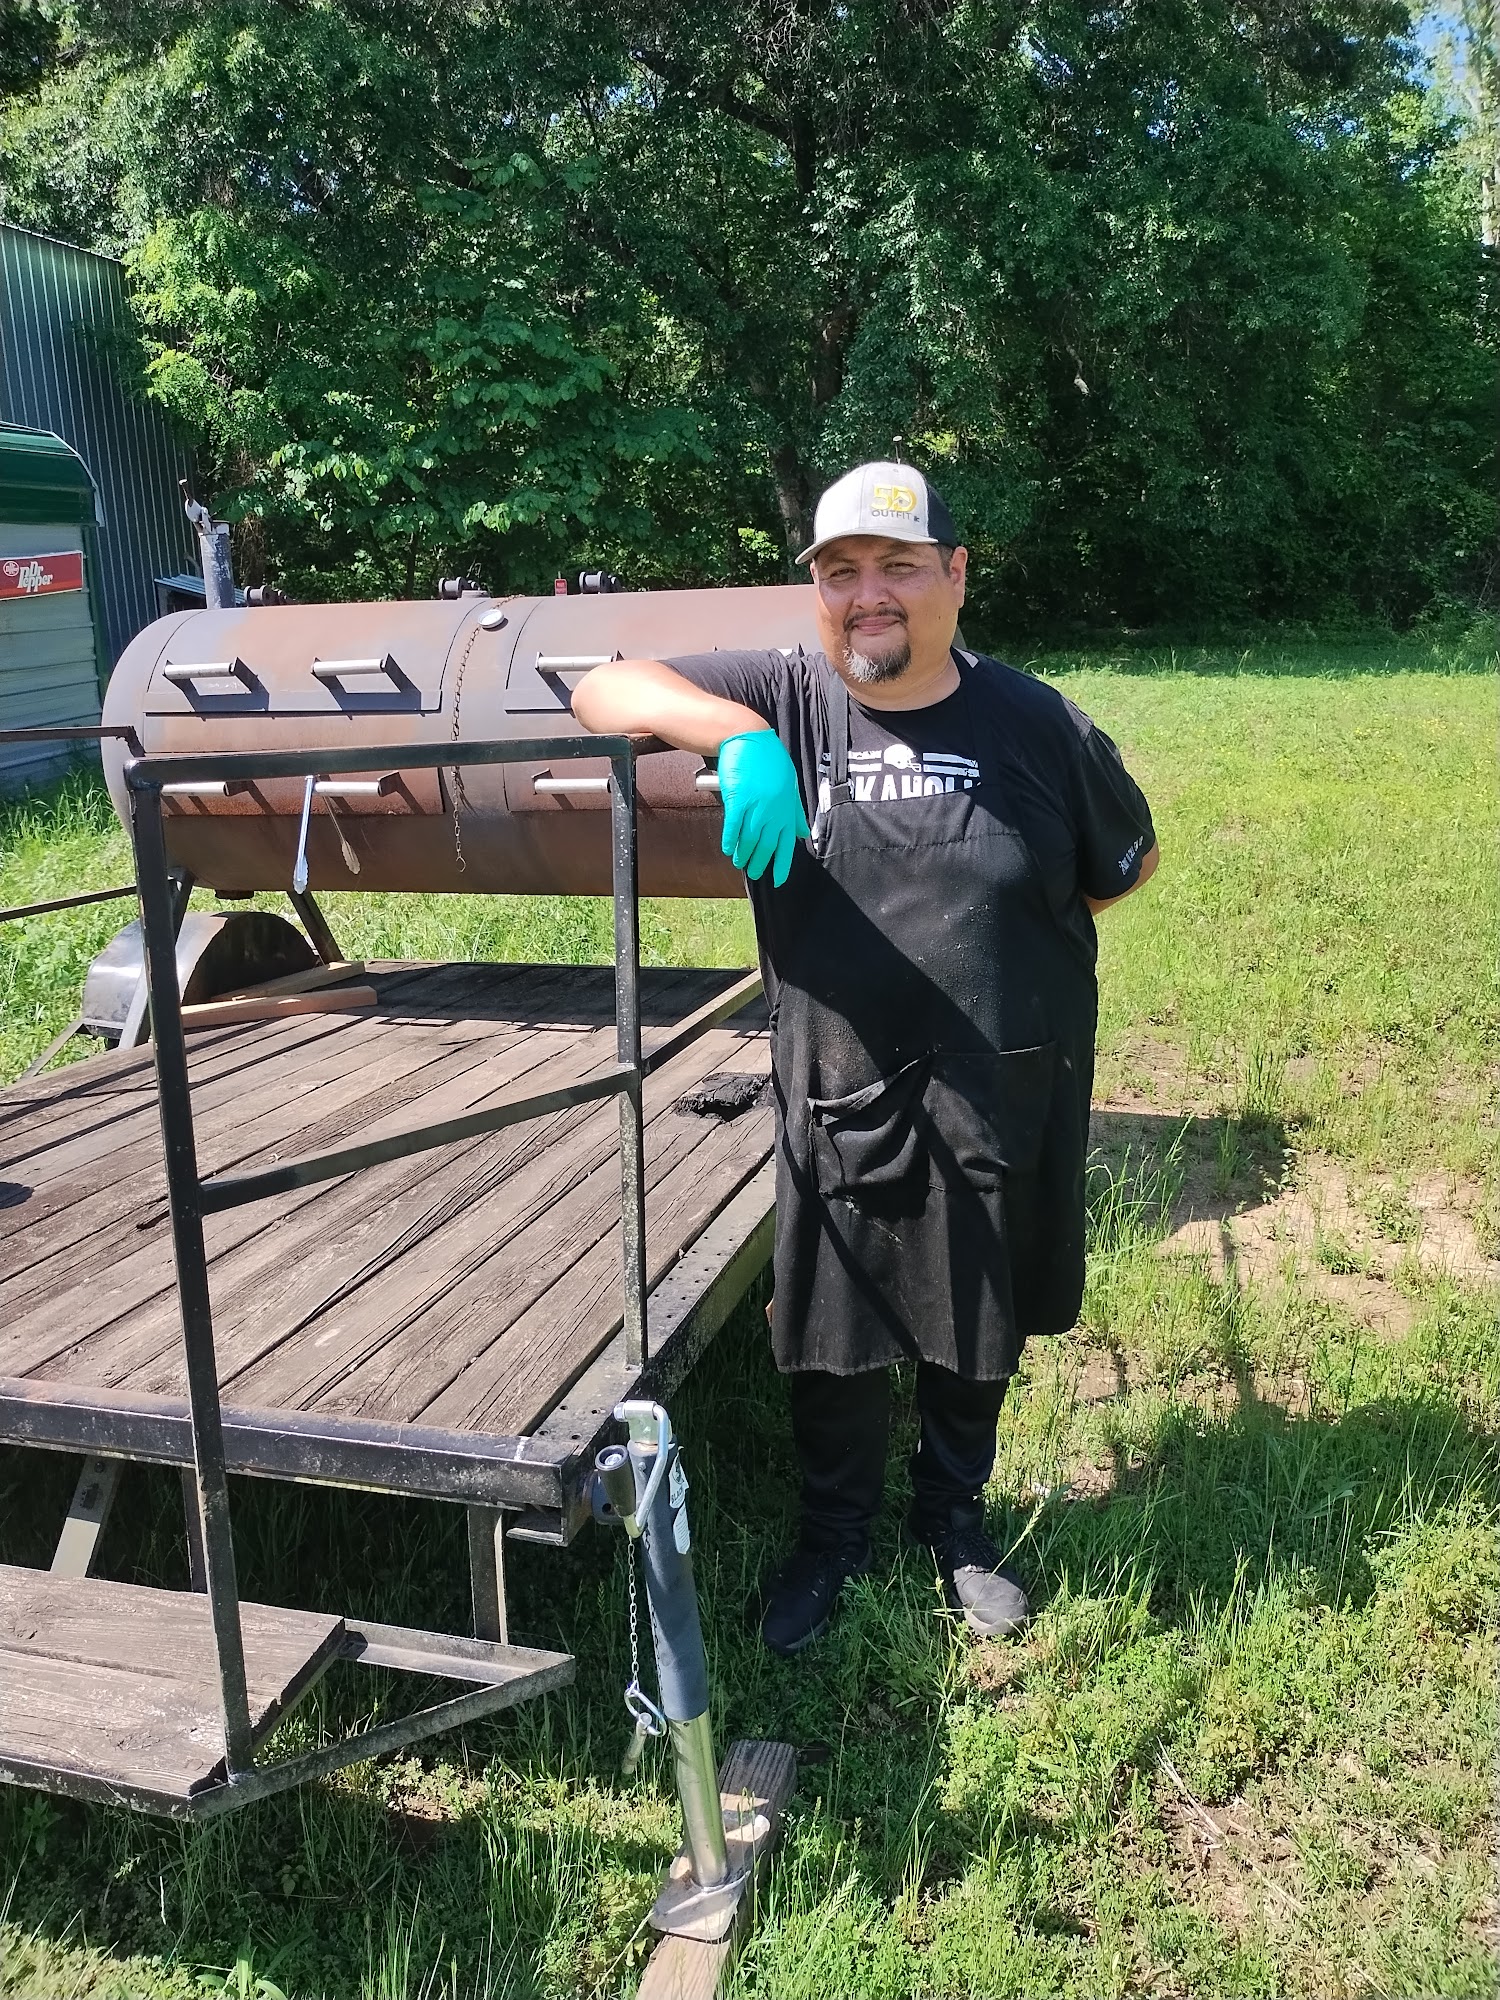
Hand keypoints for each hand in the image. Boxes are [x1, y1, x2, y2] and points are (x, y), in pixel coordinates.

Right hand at [716, 729, 809, 886]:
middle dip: (760, 862)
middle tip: (754, 873)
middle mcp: (773, 810)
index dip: (782, 863)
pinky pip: (734, 825)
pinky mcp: (739, 798)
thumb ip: (794, 810)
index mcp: (787, 808)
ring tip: (739, 863)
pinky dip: (731, 839)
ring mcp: (756, 805)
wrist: (748, 739)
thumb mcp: (789, 783)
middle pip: (767, 845)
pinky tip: (728, 849)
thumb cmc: (769, 761)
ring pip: (750, 838)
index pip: (787, 843)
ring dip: (744, 854)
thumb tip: (802, 832)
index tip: (778, 880)